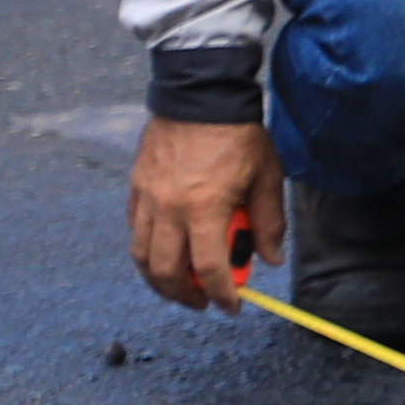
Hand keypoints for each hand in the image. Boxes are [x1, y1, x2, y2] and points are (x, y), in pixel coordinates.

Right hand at [128, 118, 280, 310]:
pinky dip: (147, 249)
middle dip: (184, 295)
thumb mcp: (266, 177)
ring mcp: (147, 199)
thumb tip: (269, 258)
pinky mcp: (135, 188)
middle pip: (165, 271)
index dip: (222, 294)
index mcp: (205, 209)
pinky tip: (165, 250)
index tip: (230, 307)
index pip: (210, 269)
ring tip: (180, 285)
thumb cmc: (238, 135)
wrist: (200, 97)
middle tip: (202, 301)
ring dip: (159, 278)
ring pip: (142, 255)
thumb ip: (269, 222)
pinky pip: (135, 230)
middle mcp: (169, 209)